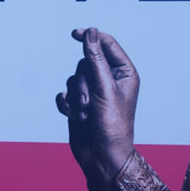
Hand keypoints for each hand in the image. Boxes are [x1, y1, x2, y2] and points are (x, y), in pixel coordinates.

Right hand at [56, 27, 139, 190]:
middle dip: (82, 82)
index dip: (91, 37)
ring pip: (73, 78)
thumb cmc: (112, 126)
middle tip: (89, 101)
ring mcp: (93, 93)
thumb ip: (95, 58)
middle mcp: (109, 81)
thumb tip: (91, 33)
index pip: (107, 45)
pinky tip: (73, 115)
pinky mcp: (79, 104)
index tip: (75, 33)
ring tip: (84, 114)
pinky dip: (66, 104)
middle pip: (85, 62)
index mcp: (124, 73)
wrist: (101, 158)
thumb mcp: (104, 88)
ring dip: (76, 96)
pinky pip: (65, 93)